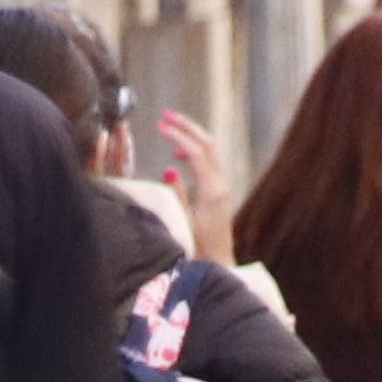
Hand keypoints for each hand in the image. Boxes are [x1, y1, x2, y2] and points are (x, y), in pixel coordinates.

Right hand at [148, 109, 235, 262]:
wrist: (217, 266)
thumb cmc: (197, 250)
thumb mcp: (182, 222)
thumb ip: (176, 194)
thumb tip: (169, 168)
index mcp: (210, 190)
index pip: (195, 152)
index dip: (177, 136)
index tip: (159, 124)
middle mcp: (220, 185)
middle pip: (207, 144)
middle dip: (187, 127)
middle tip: (166, 115)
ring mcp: (222, 188)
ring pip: (210, 151)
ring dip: (191, 137)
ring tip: (170, 129)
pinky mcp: (219, 193)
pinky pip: (209, 162)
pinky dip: (194, 151)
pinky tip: (180, 155)